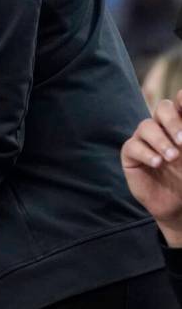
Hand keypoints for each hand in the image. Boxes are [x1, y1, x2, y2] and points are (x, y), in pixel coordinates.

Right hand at [121, 92, 181, 245]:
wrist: (176, 206)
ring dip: (160, 140)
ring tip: (172, 158)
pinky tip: (157, 163)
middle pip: (163, 108)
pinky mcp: (130, 154)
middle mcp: (162, 127)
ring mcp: (144, 139)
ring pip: (146, 126)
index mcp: (179, 124)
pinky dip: (146, 153)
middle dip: (172, 121)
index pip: (179, 103)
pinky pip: (133, 146)